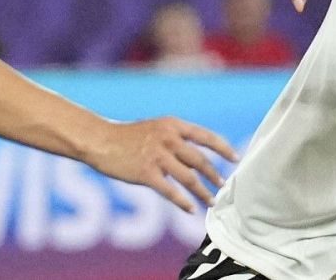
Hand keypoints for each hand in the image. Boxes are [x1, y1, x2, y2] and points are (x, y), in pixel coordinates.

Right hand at [84, 117, 237, 213]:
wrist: (100, 140)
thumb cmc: (129, 136)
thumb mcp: (157, 127)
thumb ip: (177, 138)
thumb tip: (200, 155)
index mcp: (174, 126)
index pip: (206, 137)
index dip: (223, 149)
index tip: (236, 158)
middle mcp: (169, 139)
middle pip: (200, 160)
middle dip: (215, 175)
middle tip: (224, 185)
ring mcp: (157, 157)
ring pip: (189, 178)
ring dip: (203, 191)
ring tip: (212, 201)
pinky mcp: (146, 173)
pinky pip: (170, 191)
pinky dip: (182, 201)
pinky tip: (190, 209)